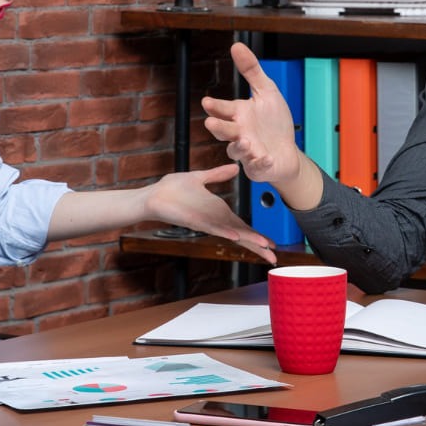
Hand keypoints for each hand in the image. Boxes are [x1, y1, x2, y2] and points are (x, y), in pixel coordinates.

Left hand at [145, 163, 277, 263]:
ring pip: (230, 233)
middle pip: (240, 234)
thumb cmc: (172, 190)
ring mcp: (205, 222)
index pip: (242, 225)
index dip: (256, 234)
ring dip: (247, 241)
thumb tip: (235, 168)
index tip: (272, 244)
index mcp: (218, 211)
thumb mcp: (200, 177)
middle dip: (257, 245)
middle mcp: (214, 219)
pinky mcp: (193, 221)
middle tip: (274, 257)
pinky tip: (235, 236)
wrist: (152, 196)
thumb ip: (218, 175)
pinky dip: (223, 231)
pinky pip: (211, 227)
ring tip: (264, 248)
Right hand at [201, 42, 305, 185]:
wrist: (288, 150)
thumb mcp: (267, 91)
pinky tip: (266, 158)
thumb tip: (236, 46)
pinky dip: (261, 163)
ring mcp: (247, 152)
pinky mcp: (258, 166)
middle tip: (211, 124)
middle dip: (218, 128)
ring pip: (237, 150)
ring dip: (239, 147)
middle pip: (224, 131)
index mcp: (239, 115)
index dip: (215, 107)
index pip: (223, 110)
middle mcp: (239, 133)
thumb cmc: (274, 122)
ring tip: (245, 142)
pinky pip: (258, 166)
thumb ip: (251, 70)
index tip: (207, 102)